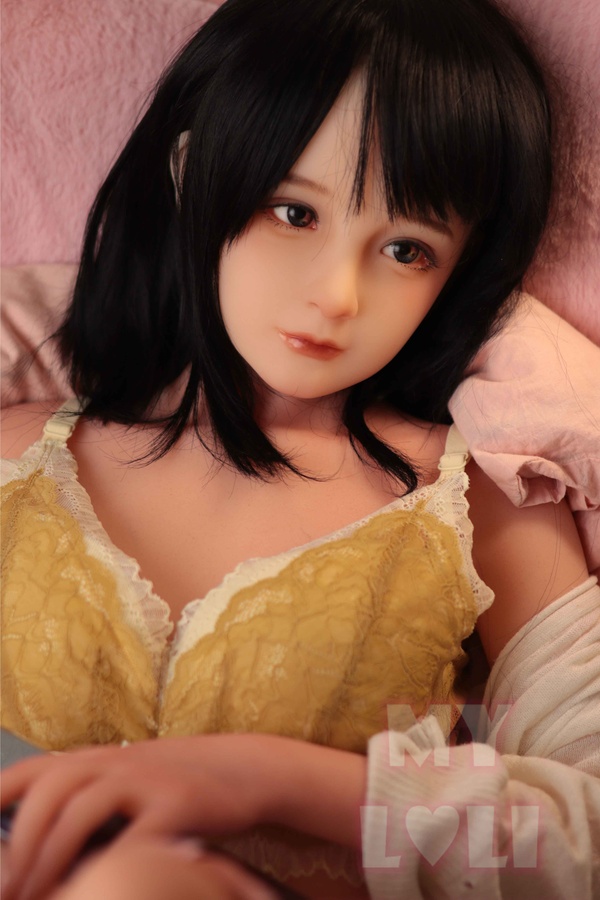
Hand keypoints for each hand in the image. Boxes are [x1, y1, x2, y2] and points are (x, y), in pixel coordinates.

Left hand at [1, 734, 271, 899]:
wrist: (238, 769)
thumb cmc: (166, 788)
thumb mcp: (116, 782)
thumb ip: (74, 803)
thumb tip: (21, 848)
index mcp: (90, 760)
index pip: (26, 773)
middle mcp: (112, 762)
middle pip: (47, 791)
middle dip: (18, 846)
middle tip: (5, 893)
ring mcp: (144, 780)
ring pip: (81, 810)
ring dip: (49, 858)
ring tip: (35, 898)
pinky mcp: (176, 803)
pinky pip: (134, 838)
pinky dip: (110, 865)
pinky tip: (101, 886)